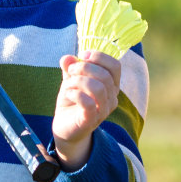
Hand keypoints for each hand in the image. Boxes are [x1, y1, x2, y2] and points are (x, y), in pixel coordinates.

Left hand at [50, 51, 121, 170]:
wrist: (65, 127)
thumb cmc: (72, 100)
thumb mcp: (71, 79)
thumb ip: (70, 68)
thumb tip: (67, 58)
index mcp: (111, 85)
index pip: (115, 66)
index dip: (100, 57)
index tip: (83, 55)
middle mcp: (111, 98)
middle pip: (105, 75)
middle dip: (84, 68)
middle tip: (70, 70)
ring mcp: (103, 111)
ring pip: (99, 88)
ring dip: (78, 80)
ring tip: (68, 84)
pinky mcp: (90, 121)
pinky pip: (88, 103)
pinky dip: (75, 93)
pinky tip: (68, 93)